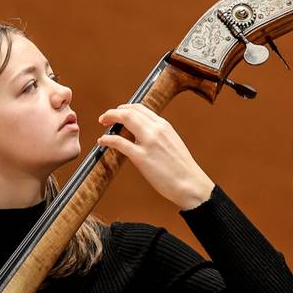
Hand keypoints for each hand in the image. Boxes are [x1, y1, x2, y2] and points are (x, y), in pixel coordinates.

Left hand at [97, 105, 213, 209]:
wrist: (190, 184)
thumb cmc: (181, 168)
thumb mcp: (172, 143)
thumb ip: (158, 135)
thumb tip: (142, 135)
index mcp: (164, 126)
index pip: (140, 108)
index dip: (125, 108)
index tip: (117, 113)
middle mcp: (156, 129)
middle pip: (130, 110)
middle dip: (114, 112)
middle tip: (105, 118)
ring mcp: (148, 142)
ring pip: (124, 119)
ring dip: (109, 118)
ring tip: (102, 123)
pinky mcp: (141, 157)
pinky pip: (119, 142)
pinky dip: (107, 139)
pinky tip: (102, 141)